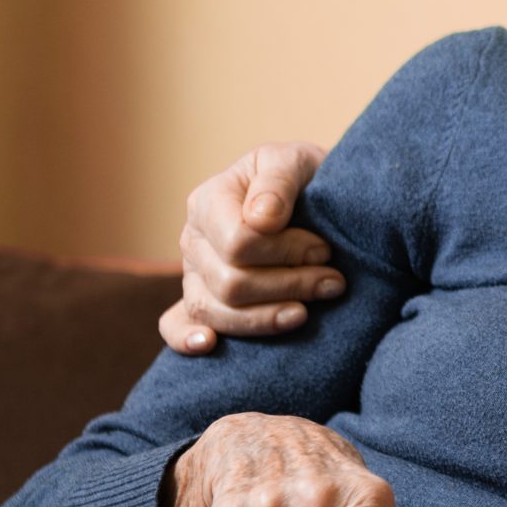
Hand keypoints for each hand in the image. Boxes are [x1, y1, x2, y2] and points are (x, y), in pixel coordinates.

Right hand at [162, 141, 337, 353]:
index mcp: (208, 201)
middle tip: (333, 282)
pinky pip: (174, 325)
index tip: (325, 250)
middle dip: (289, 286)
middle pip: (230, 283)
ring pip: (213, 311)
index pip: (239, 243)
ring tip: (306, 313)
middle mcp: (193, 240)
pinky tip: (209, 345)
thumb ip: (278, 181)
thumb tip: (262, 219)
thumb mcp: (296, 161)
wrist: (314, 197)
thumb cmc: (304, 177)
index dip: (287, 252)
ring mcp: (193, 274)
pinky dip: (186, 338)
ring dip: (266, 318)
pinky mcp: (201, 300)